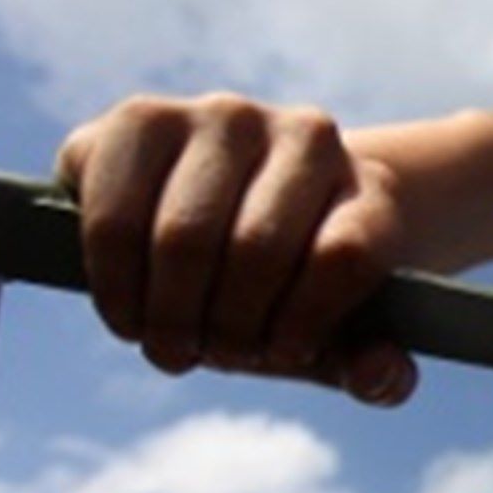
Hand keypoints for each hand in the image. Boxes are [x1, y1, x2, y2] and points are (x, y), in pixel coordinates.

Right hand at [55, 92, 418, 405]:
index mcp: (370, 189)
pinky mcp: (140, 121)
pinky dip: (115, 284)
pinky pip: (114, 215)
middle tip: (213, 356)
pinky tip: (129, 311)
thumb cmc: (300, 288)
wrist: (246, 212)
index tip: (285, 353)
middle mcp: (303, 135)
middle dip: (226, 330)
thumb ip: (375, 368)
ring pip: (182, 235)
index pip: (343, 256)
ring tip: (170, 343)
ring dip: (167, 314)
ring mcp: (221, 116)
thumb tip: (378, 376)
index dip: (304, 323)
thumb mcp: (345, 336)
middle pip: (255, 250)